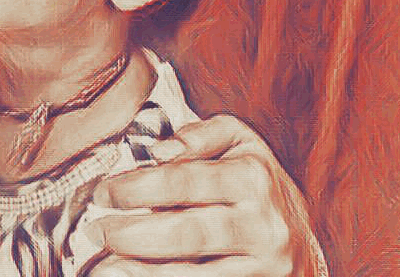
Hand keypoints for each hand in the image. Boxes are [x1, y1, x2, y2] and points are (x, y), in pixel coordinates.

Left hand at [86, 115, 328, 276]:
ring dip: (142, 272)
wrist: (303, 242)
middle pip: (186, 234)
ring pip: (194, 276)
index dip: (136, 187)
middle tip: (96, 229)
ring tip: (105, 265)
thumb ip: (200, 135)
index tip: (103, 191)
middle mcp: (264, 226)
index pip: (183, 181)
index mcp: (253, 178)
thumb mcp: (240, 143)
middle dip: (132, 234)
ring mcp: (266, 269)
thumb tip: (159, 149)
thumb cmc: (258, 185)